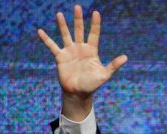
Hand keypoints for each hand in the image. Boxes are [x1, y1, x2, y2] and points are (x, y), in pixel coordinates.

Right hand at [37, 5, 126, 119]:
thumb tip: (125, 57)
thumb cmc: (92, 84)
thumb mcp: (104, 75)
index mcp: (91, 50)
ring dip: (62, 25)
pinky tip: (40, 31)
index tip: (96, 13)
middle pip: (79, 30)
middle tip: (77, 7)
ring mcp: (69, 51)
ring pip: (66, 35)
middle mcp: (80, 48)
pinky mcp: (60, 57)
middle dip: (78, 19)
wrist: (78, 93)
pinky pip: (52, 46)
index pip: (94, 34)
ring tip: (60, 14)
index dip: (95, 24)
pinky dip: (46, 39)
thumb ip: (113, 65)